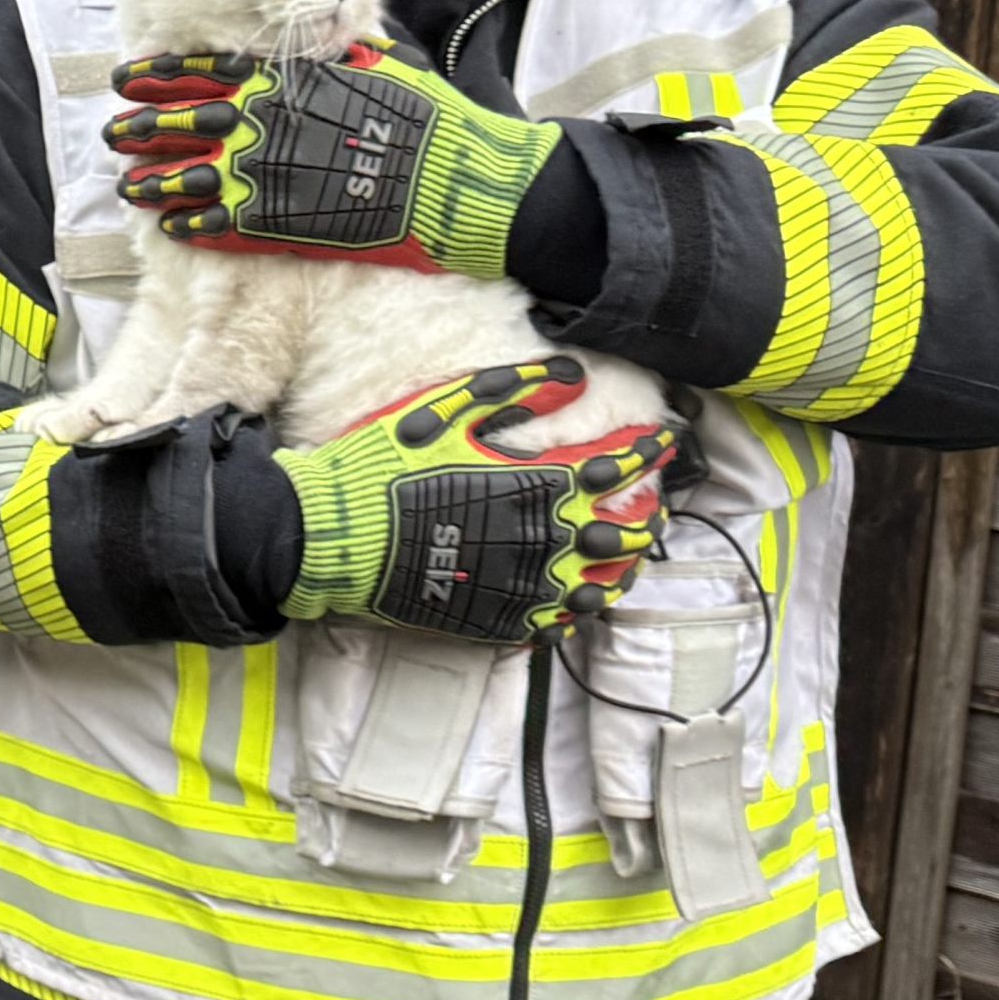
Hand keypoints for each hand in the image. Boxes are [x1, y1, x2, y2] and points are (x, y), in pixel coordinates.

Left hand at [106, 43, 558, 278]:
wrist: (453, 178)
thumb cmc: (421, 115)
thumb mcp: (375, 61)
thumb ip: (330, 48)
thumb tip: (320, 19)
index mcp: (279, 81)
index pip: (198, 71)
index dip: (155, 77)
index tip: (126, 79)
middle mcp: (261, 124)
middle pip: (178, 123)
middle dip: (137, 128)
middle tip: (111, 132)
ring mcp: (264, 176)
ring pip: (185, 178)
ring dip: (150, 182)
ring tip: (126, 186)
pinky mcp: (276, 225)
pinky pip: (217, 226)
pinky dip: (189, 226)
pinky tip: (171, 228)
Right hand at [277, 360, 674, 641]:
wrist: (334, 536)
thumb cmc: (384, 468)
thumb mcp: (444, 412)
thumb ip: (513, 391)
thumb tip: (572, 376)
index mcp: (539, 485)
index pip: (618, 466)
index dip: (648, 451)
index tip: (664, 441)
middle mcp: (546, 540)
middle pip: (624, 532)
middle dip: (649, 515)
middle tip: (659, 506)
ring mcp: (524, 587)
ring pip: (602, 585)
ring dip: (624, 568)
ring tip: (630, 559)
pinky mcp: (497, 621)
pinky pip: (557, 623)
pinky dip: (577, 611)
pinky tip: (579, 601)